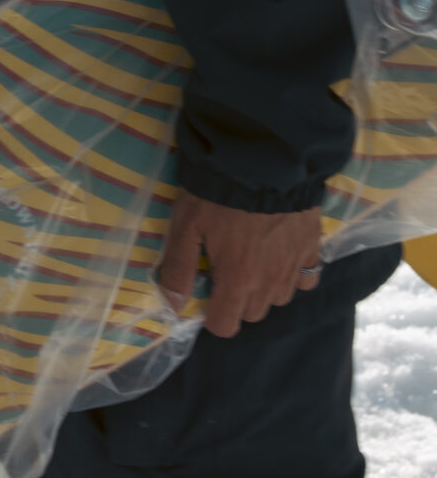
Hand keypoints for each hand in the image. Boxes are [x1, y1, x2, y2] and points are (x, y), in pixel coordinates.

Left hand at [155, 191, 325, 337]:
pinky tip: (278, 255)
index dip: (211, 315)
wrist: (264, 162)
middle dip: (234, 300)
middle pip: (252, 313)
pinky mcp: (314, 249)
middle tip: (222, 269)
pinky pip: (307, 278)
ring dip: (262, 288)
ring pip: (279, 298)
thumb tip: (173, 306)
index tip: (204, 293)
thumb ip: (178, 269)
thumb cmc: (217, 194)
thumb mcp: (185, 226)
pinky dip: (292, 274)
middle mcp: (270, 281)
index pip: (226, 325)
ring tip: (249, 259)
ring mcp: (296, 267)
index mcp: (237, 279)